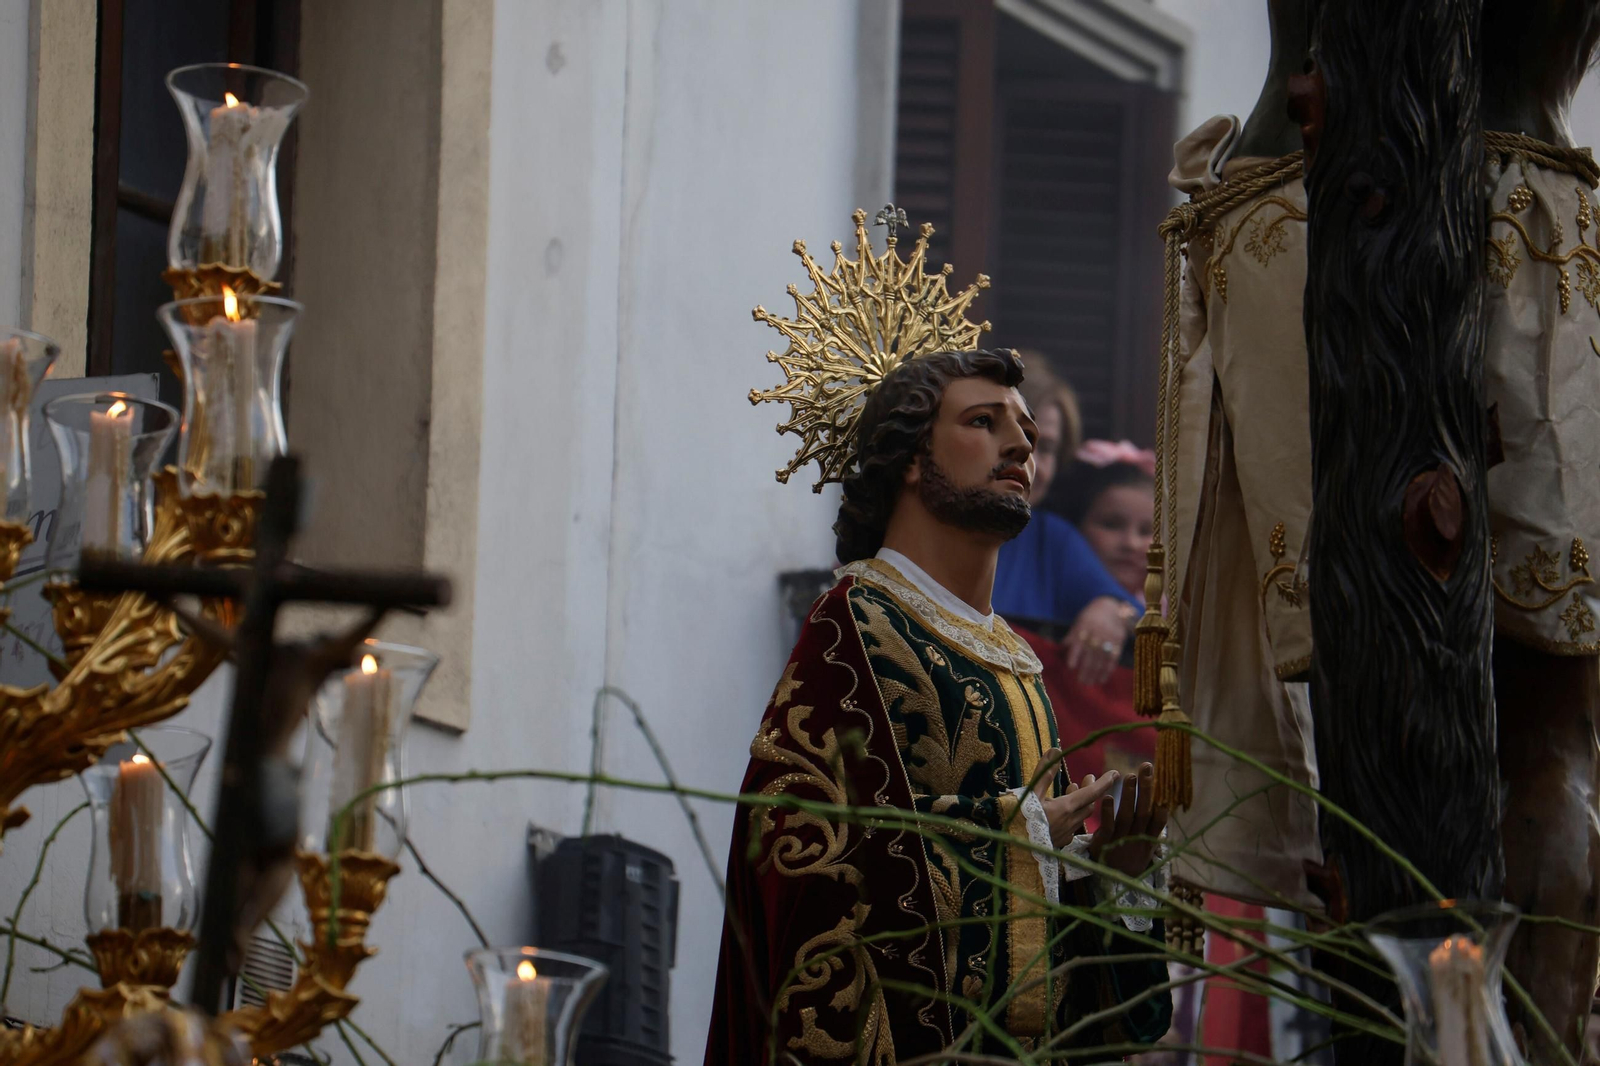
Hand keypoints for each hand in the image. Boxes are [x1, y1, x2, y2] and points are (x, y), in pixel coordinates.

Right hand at [1031, 747, 1119, 847]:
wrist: (1015, 849)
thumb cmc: (1021, 818)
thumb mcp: (1031, 793)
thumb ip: (1045, 772)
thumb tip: (1055, 750)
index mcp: (1065, 807)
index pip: (1092, 793)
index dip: (1105, 782)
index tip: (1116, 773)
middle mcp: (1070, 821)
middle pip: (1089, 804)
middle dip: (1091, 790)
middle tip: (1089, 778)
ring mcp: (1066, 834)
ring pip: (1081, 816)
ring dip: (1081, 802)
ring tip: (1073, 790)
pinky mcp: (1061, 843)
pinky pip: (1073, 827)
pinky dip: (1073, 816)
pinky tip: (1064, 814)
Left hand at [1064, 596, 1130, 686]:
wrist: (1112, 608)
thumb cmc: (1090, 618)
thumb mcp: (1079, 623)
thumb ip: (1071, 637)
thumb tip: (1060, 649)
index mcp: (1085, 627)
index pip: (1079, 643)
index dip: (1075, 655)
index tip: (1071, 667)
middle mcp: (1097, 633)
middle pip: (1091, 654)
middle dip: (1086, 669)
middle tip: (1082, 682)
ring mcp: (1109, 638)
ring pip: (1102, 658)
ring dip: (1096, 672)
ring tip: (1091, 683)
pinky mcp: (1118, 642)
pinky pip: (1113, 658)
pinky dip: (1108, 670)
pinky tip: (1103, 678)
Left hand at [1089, 762, 1168, 877]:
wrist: (1115, 883)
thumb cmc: (1130, 857)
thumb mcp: (1145, 845)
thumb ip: (1151, 826)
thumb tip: (1163, 805)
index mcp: (1149, 838)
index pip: (1158, 818)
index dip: (1162, 800)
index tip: (1164, 781)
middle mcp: (1138, 838)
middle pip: (1144, 811)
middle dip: (1146, 789)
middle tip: (1146, 766)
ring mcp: (1121, 841)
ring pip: (1127, 816)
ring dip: (1129, 796)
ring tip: (1130, 776)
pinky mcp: (1105, 844)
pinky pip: (1108, 826)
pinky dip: (1108, 812)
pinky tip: (1107, 796)